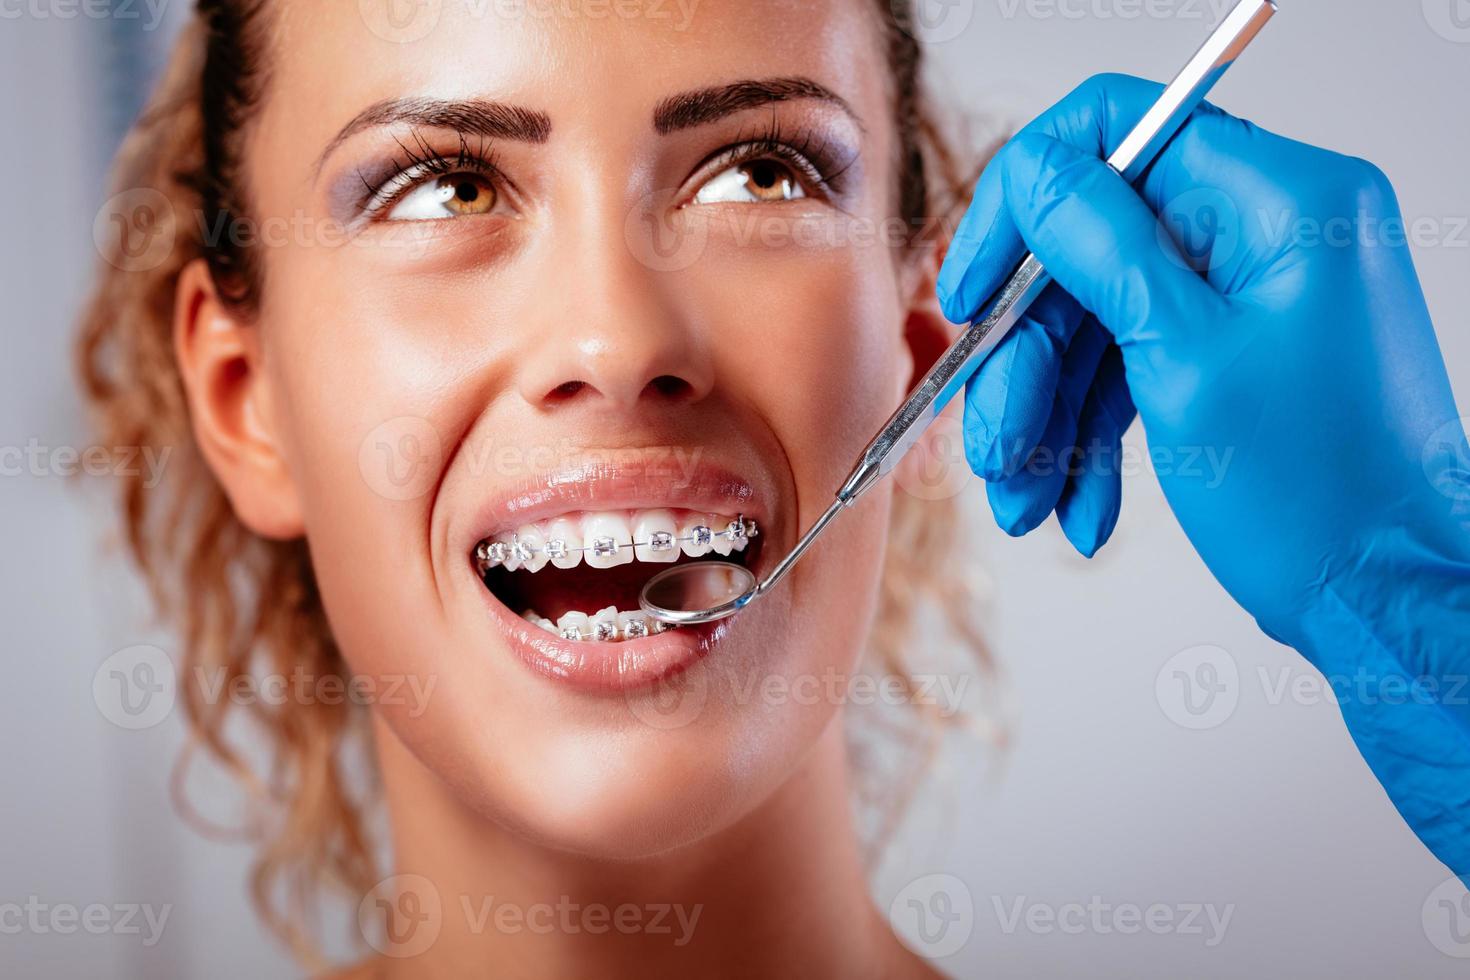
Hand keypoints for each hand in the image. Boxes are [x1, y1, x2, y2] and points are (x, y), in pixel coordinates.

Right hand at [938, 73, 1469, 876]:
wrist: (1388, 598)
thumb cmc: (1323, 496)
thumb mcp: (1185, 362)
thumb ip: (1101, 249)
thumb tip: (1033, 173)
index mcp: (1281, 200)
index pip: (1115, 132)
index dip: (1022, 204)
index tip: (971, 288)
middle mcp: (1270, 231)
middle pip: (1093, 250)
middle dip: (1029, 358)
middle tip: (994, 441)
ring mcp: (1253, 294)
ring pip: (1101, 320)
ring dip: (1048, 414)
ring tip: (1025, 500)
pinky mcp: (1234, 351)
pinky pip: (1133, 366)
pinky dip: (1092, 435)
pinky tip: (1077, 505)